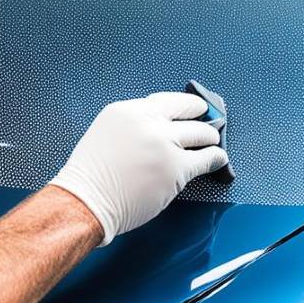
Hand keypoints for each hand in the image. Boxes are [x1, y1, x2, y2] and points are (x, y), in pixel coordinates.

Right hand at [49, 92, 229, 245]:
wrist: (86, 202)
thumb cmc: (91, 177)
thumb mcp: (107, 133)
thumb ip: (135, 126)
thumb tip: (164, 129)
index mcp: (127, 110)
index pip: (167, 100)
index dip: (186, 106)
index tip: (195, 109)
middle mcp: (147, 122)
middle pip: (188, 112)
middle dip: (202, 120)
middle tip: (209, 126)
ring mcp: (163, 143)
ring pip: (202, 134)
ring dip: (210, 139)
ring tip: (213, 144)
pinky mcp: (176, 168)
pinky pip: (206, 159)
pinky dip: (216, 158)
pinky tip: (218, 160)